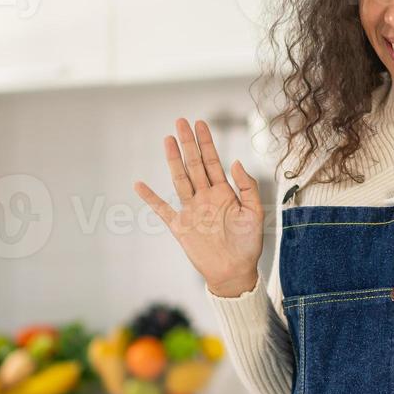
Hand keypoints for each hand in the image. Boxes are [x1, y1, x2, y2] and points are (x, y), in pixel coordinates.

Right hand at [134, 118, 264, 297]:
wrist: (235, 272)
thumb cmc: (248, 244)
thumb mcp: (255, 213)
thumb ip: (247, 187)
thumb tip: (235, 162)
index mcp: (224, 192)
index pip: (212, 161)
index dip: (206, 143)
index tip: (199, 124)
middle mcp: (205, 197)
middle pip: (194, 164)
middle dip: (188, 143)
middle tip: (180, 121)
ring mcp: (191, 210)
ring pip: (179, 179)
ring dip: (173, 159)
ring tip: (168, 139)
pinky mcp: (180, 226)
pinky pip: (161, 209)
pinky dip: (150, 198)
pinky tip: (139, 184)